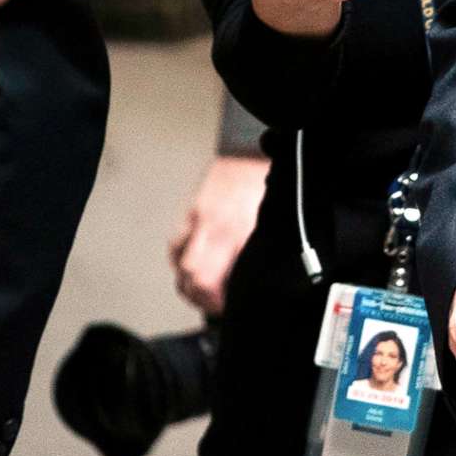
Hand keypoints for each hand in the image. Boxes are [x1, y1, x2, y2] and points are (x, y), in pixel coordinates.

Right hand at [169, 154, 269, 315]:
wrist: (254, 146)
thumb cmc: (275, 183)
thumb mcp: (278, 221)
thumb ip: (268, 249)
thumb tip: (271, 280)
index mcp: (236, 230)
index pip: (207, 280)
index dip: (214, 302)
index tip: (227, 310)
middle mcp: (212, 225)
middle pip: (190, 276)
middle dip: (200, 298)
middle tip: (216, 306)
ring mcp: (197, 216)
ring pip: (179, 262)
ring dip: (188, 281)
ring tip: (204, 291)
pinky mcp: (192, 209)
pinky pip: (177, 242)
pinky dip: (182, 259)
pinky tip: (194, 265)